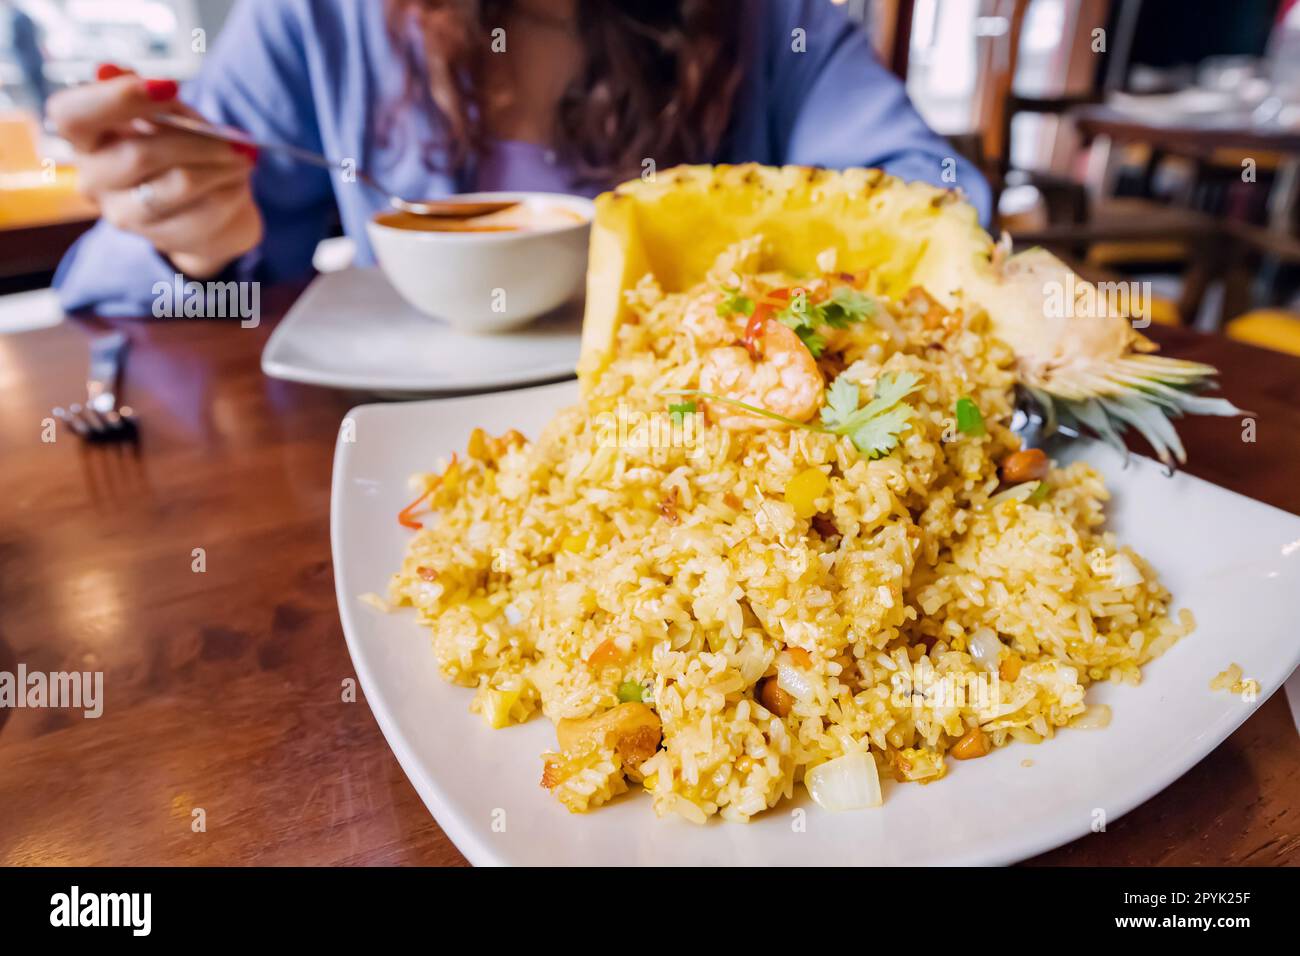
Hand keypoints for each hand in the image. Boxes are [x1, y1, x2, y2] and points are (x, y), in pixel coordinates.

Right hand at [47, 64, 262, 278]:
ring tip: (243, 157)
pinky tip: (239, 182)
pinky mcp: (162, 239)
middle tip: (234, 138)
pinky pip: (206, 211)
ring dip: (221, 165)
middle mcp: (94, 180)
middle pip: (138, 155)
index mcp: (84, 138)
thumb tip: (126, 75)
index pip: (71, 115)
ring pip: (179, 184)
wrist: (209, 211)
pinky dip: (232, 190)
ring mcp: (124, 214)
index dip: (116, 98)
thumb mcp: (168, 117)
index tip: (170, 87)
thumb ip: (153, 99)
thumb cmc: (181, 151)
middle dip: (195, 141)